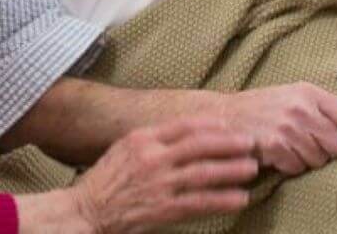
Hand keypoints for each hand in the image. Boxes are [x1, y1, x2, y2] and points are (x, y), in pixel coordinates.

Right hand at [17, 119, 256, 232]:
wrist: (85, 211)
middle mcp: (152, 157)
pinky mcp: (162, 209)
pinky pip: (199, 203)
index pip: (184, 125)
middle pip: (199, 146)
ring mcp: (159, 184)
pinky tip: (239, 198)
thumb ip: (152, 139)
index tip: (229, 126)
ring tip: (251, 169)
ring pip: (203, 173)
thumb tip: (183, 132)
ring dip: (231, 171)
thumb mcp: (124, 148)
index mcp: (143, 138)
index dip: (210, 125)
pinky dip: (222, 200)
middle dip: (228, 144)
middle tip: (250, 143)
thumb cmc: (105, 180)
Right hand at [221, 83, 336, 175]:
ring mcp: (287, 128)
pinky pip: (298, 168)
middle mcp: (301, 108)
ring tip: (291, 148)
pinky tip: (279, 154)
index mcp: (309, 92)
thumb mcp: (293, 95)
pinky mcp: (275, 147)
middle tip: (311, 146)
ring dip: (307, 160)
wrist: (224, 116)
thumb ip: (321, 107)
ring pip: (319, 160)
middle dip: (328, 151)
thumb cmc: (264, 107)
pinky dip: (290, 166)